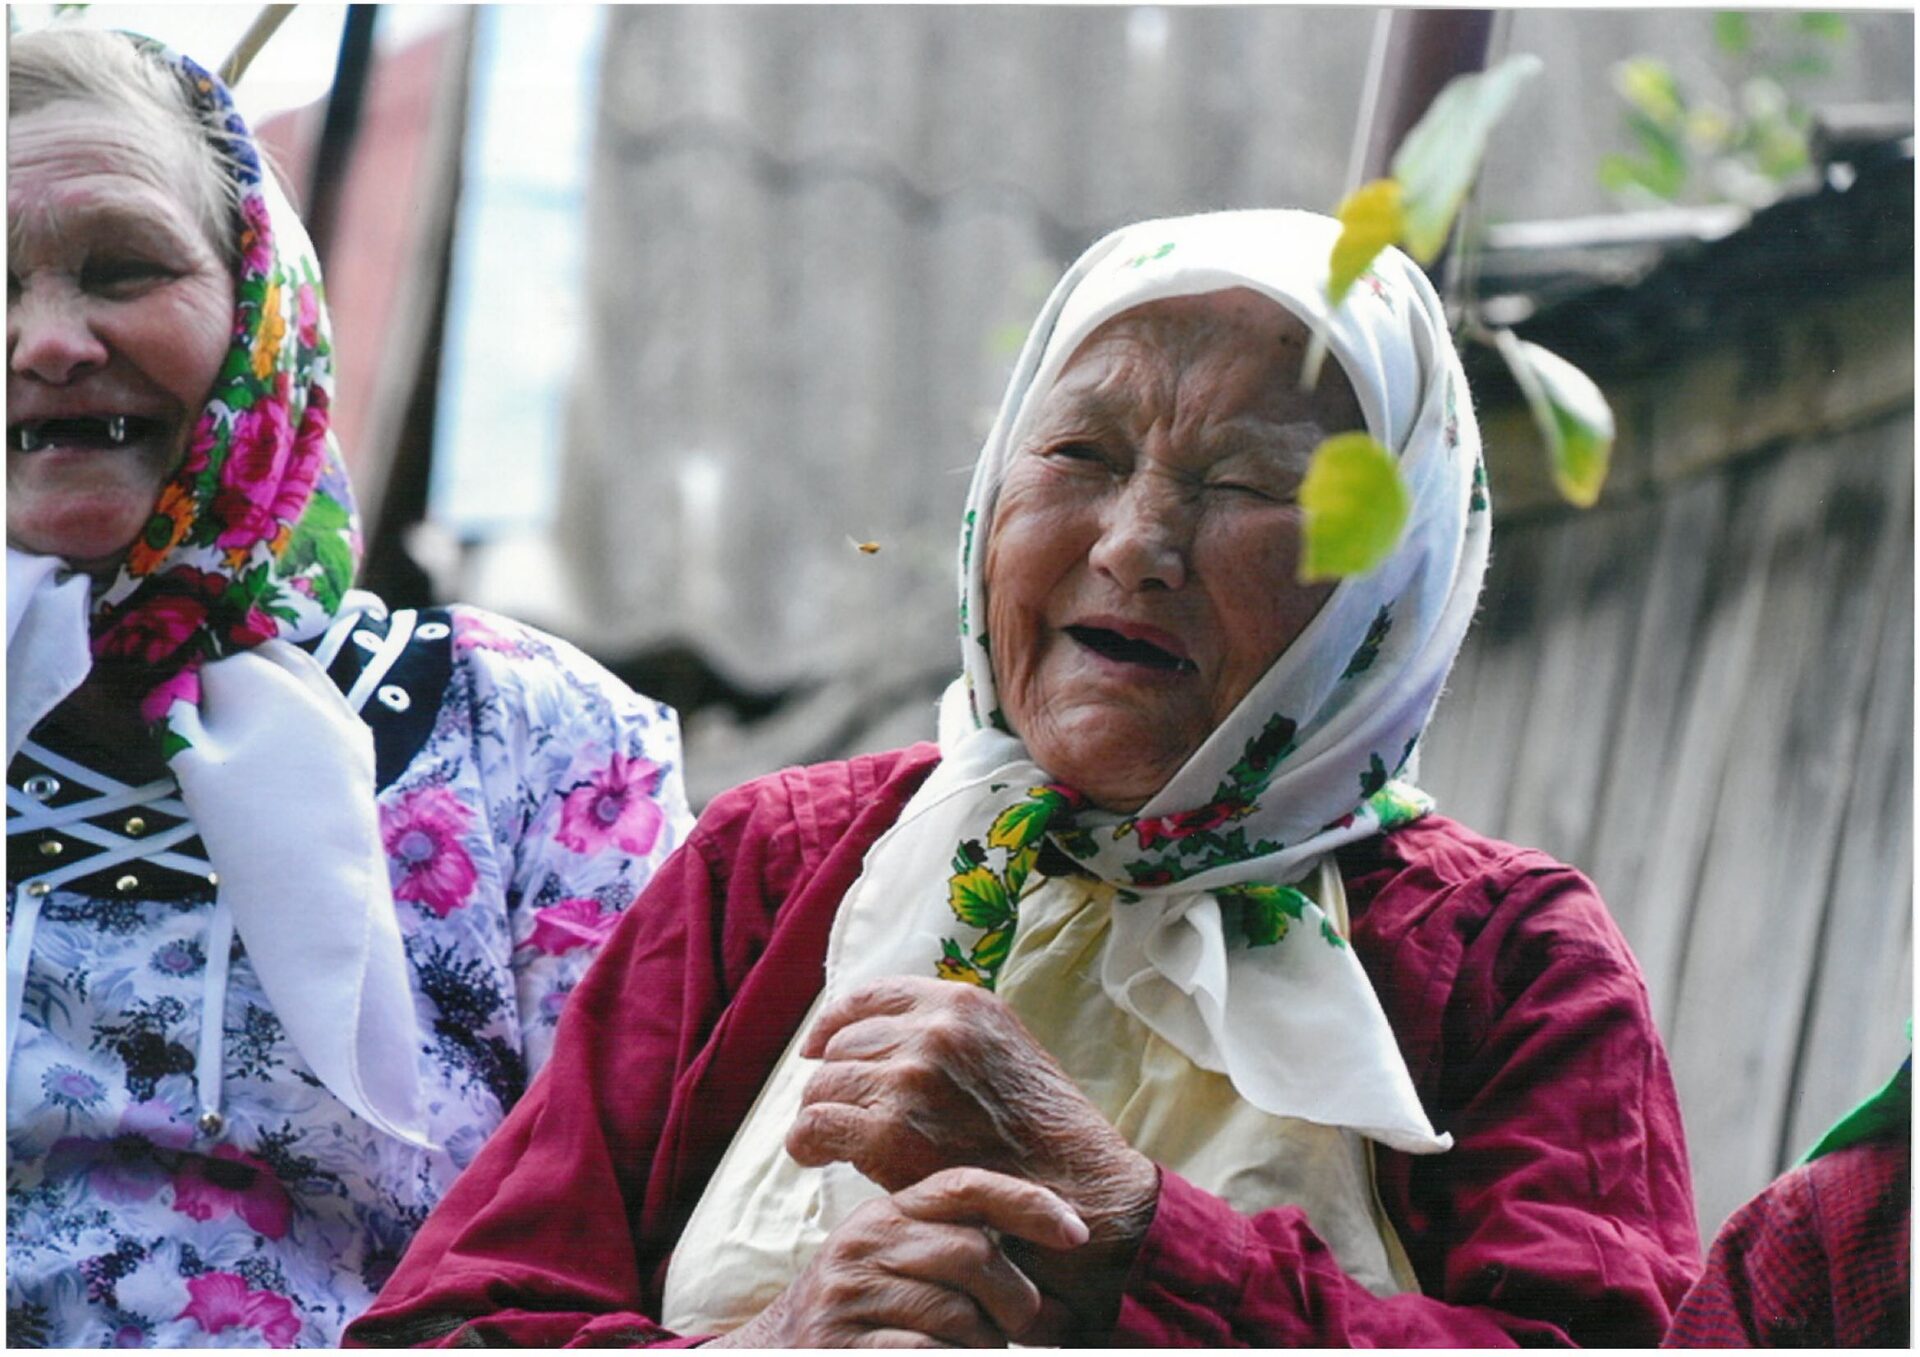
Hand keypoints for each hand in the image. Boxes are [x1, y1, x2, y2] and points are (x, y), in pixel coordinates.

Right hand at [707, 1167, 1085, 1347]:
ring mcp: (850, 1296)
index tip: (1077, 1231)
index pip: (966, 1186)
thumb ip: (954, 1246)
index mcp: (888, 1213)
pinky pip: (929, 1356)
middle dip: (1017, 1299)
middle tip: (1031, 1331)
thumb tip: (1055, 1251)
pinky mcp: (843, 1346)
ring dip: (987, 1347)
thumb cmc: (860, 1317)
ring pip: (959, 1314)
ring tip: (977, 1353)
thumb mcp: (898, 1264)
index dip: (1028, 1203)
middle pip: (973, 1252)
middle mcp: (866, 1243)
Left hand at [787, 977, 1159, 1330]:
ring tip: (828, 1138)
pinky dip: (806, 1142)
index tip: (820, 1047)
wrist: (1073, 1189)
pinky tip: (815, 1156)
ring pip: (825, 1085)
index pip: (870, 997)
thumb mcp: (1003, 1050)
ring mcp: (910, 1080)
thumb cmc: (1041, 1131)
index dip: (835, 1023)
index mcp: (961, 1004)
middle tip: (838, 1110)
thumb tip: (882, 1038)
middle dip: (835, 1078)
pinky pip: (817, 1126)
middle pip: (843, 1045)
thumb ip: (949, 1035)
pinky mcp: (890, 1133)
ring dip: (821, 1112)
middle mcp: (933, 1032)